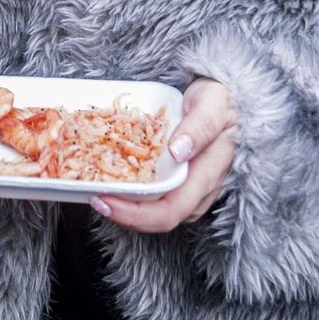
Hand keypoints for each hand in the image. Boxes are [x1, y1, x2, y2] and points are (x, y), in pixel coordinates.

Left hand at [93, 78, 236, 232]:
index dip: (136, 215)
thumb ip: (200, 126)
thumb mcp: (213, 103)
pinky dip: (130, 193)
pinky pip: (153, 197)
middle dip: (123, 214)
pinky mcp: (177, 182)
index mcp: (207, 176)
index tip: (105, 199)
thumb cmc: (219, 100)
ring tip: (97, 190)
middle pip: (158, 219)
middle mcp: (197, 192)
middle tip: (94, 198)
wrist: (224, 100)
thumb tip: (179, 152)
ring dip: (124, 207)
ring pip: (154, 211)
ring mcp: (188, 190)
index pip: (170, 211)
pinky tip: (111, 179)